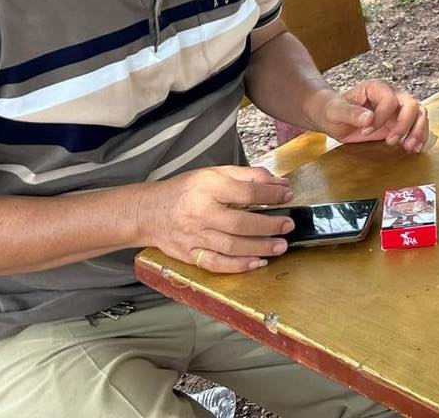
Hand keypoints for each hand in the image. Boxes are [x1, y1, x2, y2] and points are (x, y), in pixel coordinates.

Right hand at [142, 166, 293, 273]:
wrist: (149, 212)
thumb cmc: (186, 190)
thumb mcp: (214, 173)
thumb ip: (248, 176)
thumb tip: (279, 183)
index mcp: (208, 188)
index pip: (246, 192)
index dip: (270, 194)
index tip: (287, 195)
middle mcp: (200, 213)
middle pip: (240, 223)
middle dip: (269, 226)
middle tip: (288, 225)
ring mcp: (194, 237)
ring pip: (231, 246)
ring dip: (260, 248)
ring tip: (281, 246)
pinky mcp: (189, 255)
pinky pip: (216, 264)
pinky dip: (238, 266)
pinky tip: (257, 262)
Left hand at [309, 81, 429, 151]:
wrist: (333, 118)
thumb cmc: (333, 110)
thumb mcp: (336, 111)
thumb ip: (351, 113)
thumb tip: (368, 118)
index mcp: (376, 88)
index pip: (390, 100)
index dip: (381, 117)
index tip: (366, 131)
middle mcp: (391, 95)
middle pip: (411, 104)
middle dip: (405, 124)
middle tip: (392, 141)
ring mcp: (397, 109)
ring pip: (419, 114)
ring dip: (418, 131)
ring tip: (409, 148)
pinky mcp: (399, 122)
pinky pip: (417, 126)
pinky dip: (419, 137)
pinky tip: (414, 148)